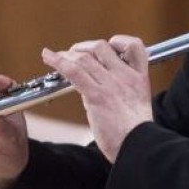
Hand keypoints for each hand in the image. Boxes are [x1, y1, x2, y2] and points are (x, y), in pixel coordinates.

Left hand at [41, 35, 151, 161]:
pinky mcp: (97, 95)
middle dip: (84, 48)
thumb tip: (90, 92)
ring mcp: (111, 84)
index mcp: (139, 78)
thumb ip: (116, 94)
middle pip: (101, 47)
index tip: (108, 48)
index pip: (134, 46)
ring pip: (84, 57)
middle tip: (73, 55)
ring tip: (57, 57)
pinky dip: (57, 61)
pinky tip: (48, 57)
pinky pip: (74, 71)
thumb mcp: (134, 107)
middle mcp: (125, 76)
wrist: (140, 147)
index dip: (118, 42)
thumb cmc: (135, 135)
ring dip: (67, 55)